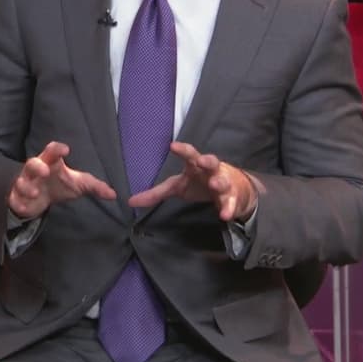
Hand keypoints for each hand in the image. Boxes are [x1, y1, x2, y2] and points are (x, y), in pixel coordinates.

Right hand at [8, 141, 116, 218]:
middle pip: (33, 163)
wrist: (40, 198)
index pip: (52, 151)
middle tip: (45, 171)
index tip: (65, 149)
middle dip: (37, 166)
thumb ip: (95, 187)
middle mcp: (37, 171)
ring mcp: (26, 184)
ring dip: (26, 186)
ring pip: (22, 182)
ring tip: (34, 192)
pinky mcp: (18, 197)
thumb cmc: (60, 185)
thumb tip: (113, 195)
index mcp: (51, 162)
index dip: (57, 149)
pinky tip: (23, 207)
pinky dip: (18, 202)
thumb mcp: (78, 184)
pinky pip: (15, 199)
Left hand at [128, 142, 257, 220]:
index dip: (182, 150)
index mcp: (196, 166)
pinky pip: (231, 203)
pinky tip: (225, 215)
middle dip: (207, 160)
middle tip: (202, 160)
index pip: (190, 154)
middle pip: (211, 162)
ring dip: (219, 183)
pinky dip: (228, 208)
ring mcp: (224, 183)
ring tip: (215, 186)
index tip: (172, 146)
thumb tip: (130, 201)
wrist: (232, 190)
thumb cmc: (200, 184)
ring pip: (223, 181)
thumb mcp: (177, 187)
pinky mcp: (232, 198)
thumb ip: (156, 193)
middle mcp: (211, 171)